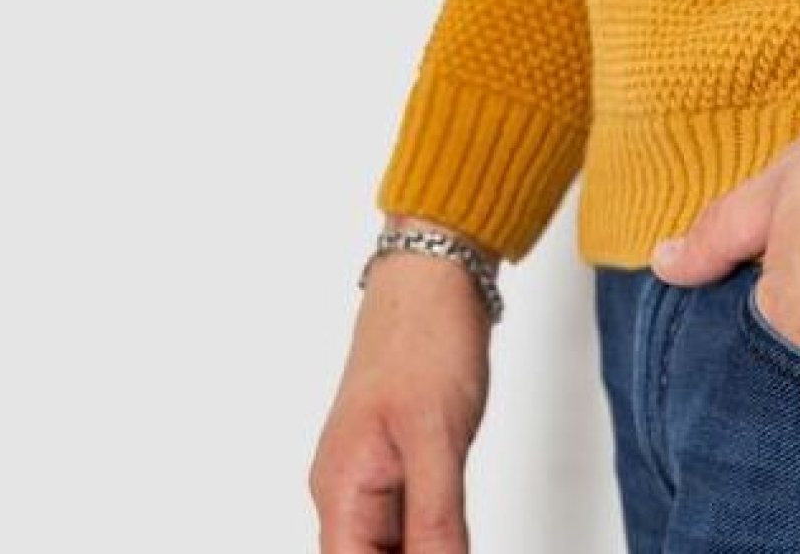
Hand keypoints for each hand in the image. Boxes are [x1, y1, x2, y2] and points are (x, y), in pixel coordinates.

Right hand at [309, 239, 494, 550]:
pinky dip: (432, 532)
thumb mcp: (437, 438)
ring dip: (425, 547)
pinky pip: (408, 518)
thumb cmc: (425, 335)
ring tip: (459, 535)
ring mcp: (371, 472)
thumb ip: (436, 520)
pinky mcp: (398, 457)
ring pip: (391, 544)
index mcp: (341, 488)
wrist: (435, 273)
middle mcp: (346, 488)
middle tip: (456, 541)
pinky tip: (458, 531)